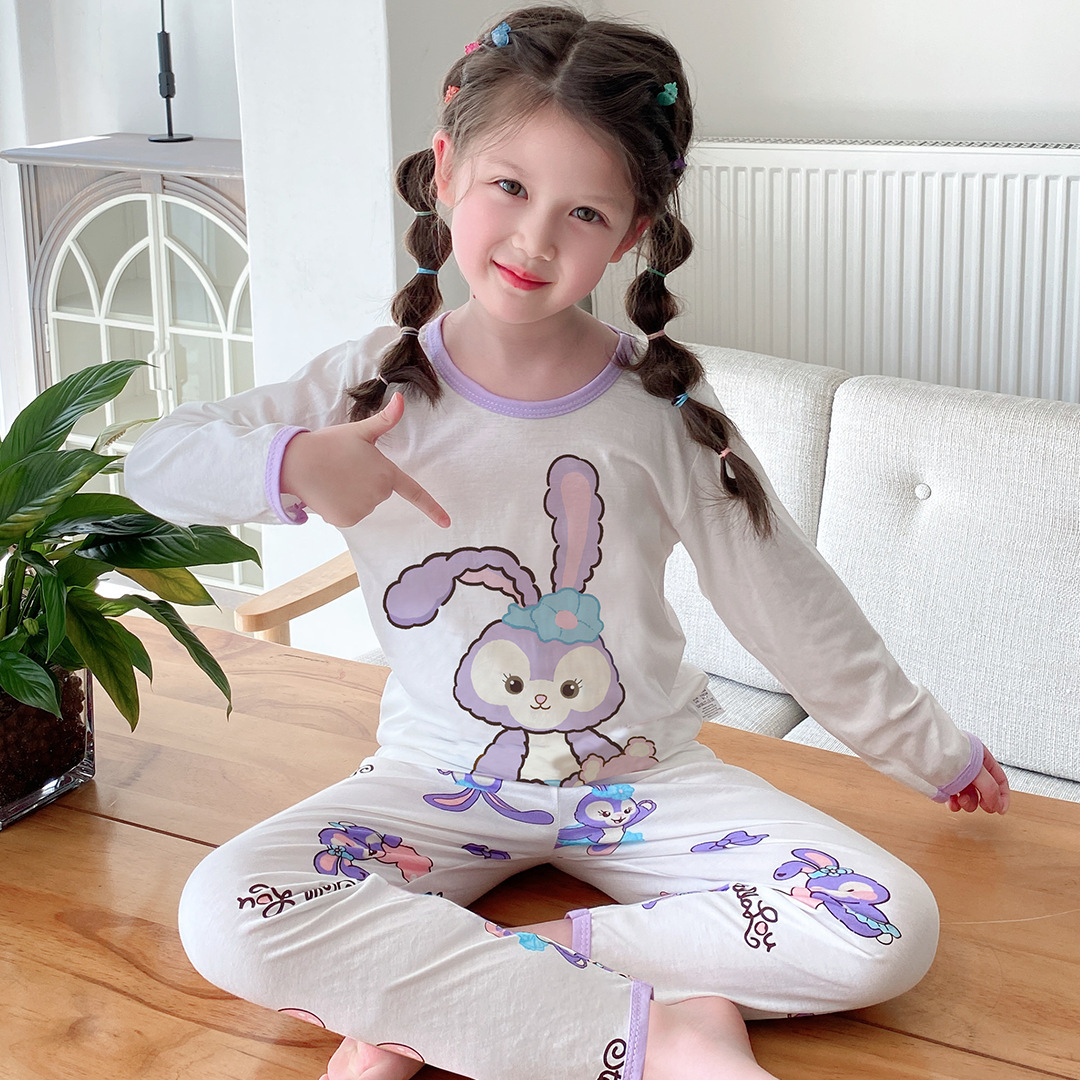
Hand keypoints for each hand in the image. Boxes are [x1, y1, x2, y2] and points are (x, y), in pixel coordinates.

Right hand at [280, 392, 449, 528]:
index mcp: (386, 473)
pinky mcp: (347, 520)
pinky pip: (348, 514)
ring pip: (362, 504)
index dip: (432, 508)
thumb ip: (385, 420)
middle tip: (344, 467)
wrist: (297, 463)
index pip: (414, 492)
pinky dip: (339, 507)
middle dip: (365, 481)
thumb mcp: (359, 431)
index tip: (447, 523)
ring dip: (351, 494)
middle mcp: (379, 494)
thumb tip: (401, 398)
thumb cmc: (329, 444)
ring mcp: (363, 509)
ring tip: (333, 478)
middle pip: (378, 492)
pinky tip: (327, 492)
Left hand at [948, 744, 1009, 814]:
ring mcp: (955, 773)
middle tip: (982, 808)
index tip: (1000, 810)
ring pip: (968, 794)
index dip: (1002, 795)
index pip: (999, 779)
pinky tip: (951, 804)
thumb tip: (996, 805)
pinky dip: (954, 802)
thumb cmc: (946, 753)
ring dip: (968, 802)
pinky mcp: (941, 781)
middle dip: (983, 800)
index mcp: (980, 757)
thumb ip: (990, 789)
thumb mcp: (976, 772)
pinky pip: (952, 796)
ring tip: (961, 802)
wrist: (919, 751)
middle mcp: (969, 765)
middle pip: (984, 789)